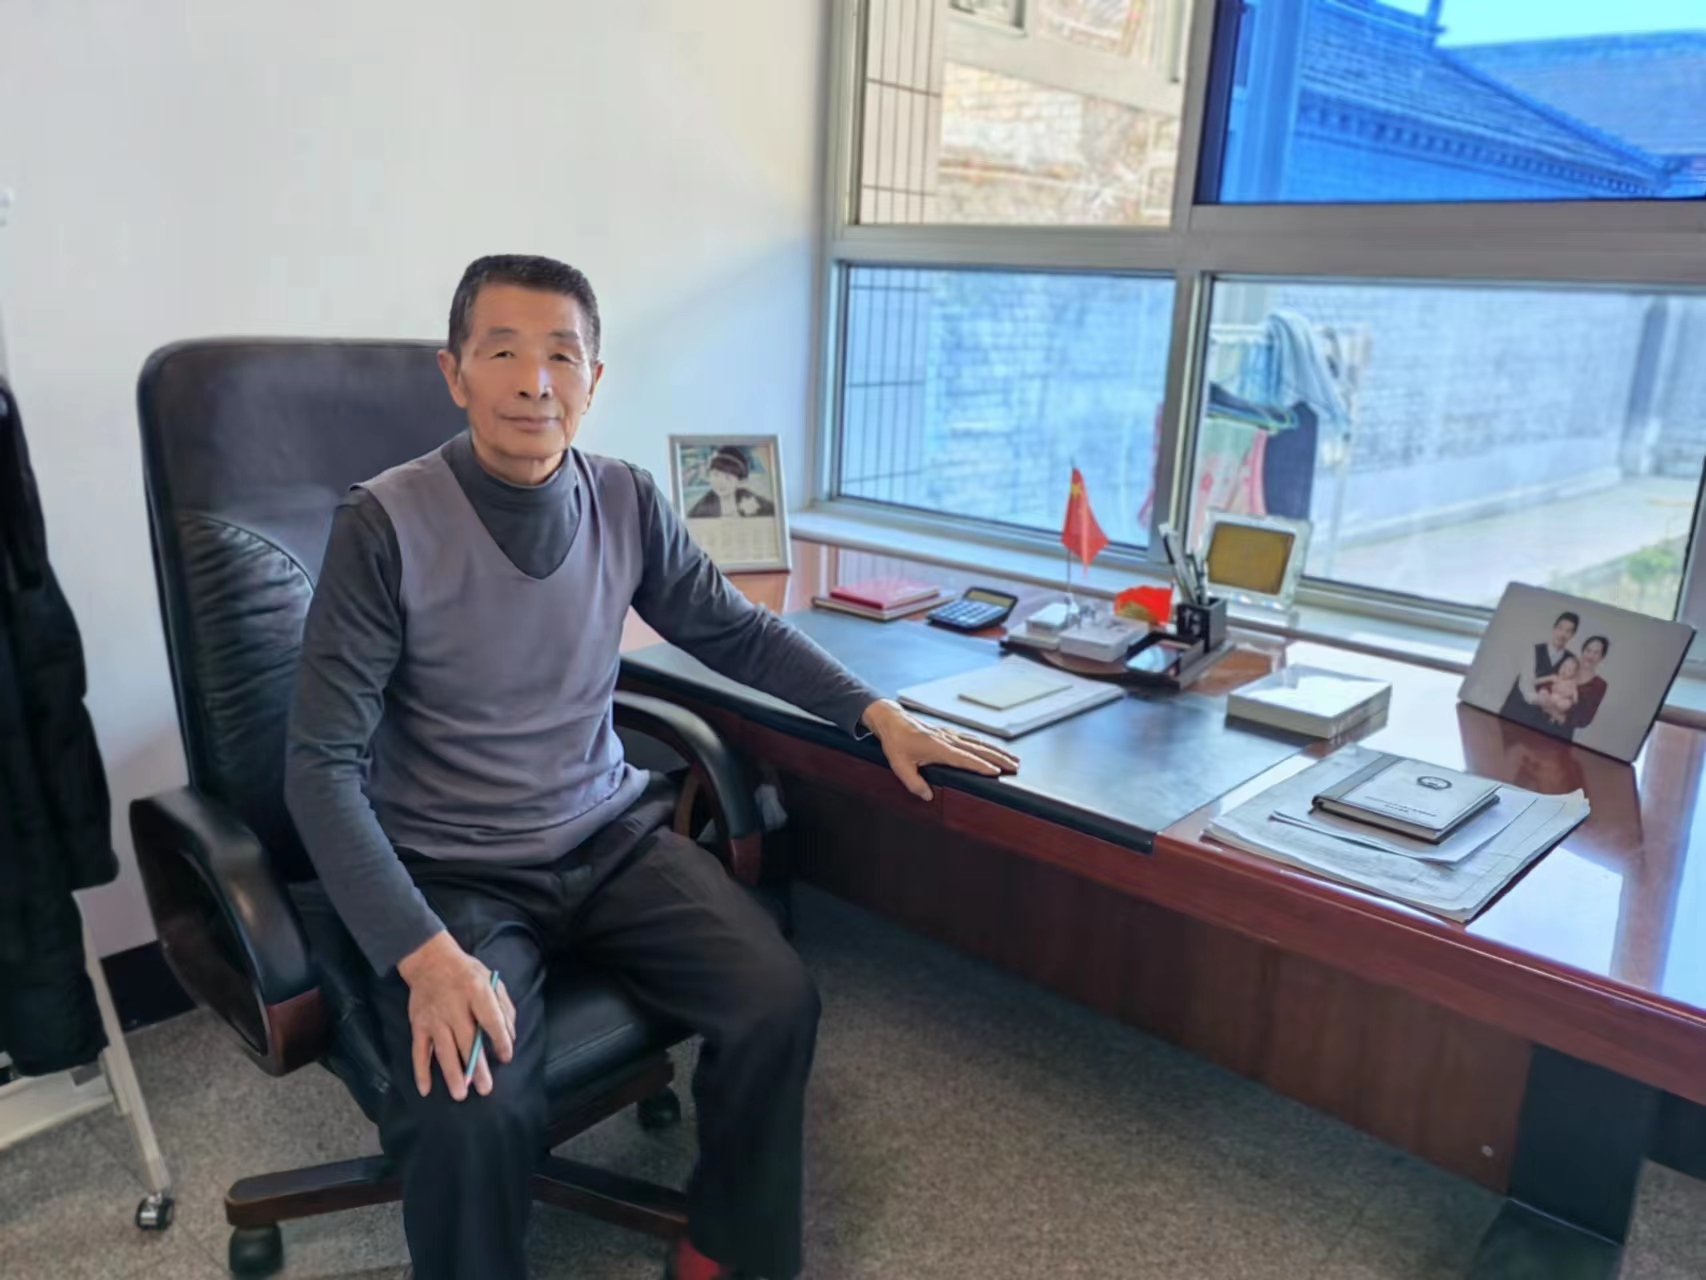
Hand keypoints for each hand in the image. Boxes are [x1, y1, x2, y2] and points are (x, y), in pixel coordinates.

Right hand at [396, 931, 516, 1101]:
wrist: (430, 959)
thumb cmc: (467, 973)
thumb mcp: (491, 980)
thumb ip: (504, 1007)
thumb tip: (510, 1037)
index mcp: (476, 991)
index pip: (491, 1020)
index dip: (500, 1040)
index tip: (505, 1057)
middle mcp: (454, 1006)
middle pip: (467, 1041)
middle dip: (477, 1067)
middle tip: (486, 1089)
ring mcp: (434, 1017)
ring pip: (444, 1050)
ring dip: (452, 1074)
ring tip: (461, 1094)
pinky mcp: (418, 1024)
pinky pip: (419, 1051)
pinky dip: (421, 1071)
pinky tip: (426, 1089)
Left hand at [860, 698, 1019, 801]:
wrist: (892, 720)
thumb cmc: (896, 742)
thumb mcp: (899, 766)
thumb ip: (914, 783)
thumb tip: (928, 796)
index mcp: (938, 748)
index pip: (965, 759)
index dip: (981, 766)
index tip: (997, 772)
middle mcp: (948, 740)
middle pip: (979, 750)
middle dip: (999, 758)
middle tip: (1015, 767)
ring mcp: (950, 735)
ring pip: (979, 743)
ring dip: (997, 751)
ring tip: (1013, 759)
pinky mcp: (949, 733)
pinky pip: (972, 739)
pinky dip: (986, 744)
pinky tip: (993, 749)